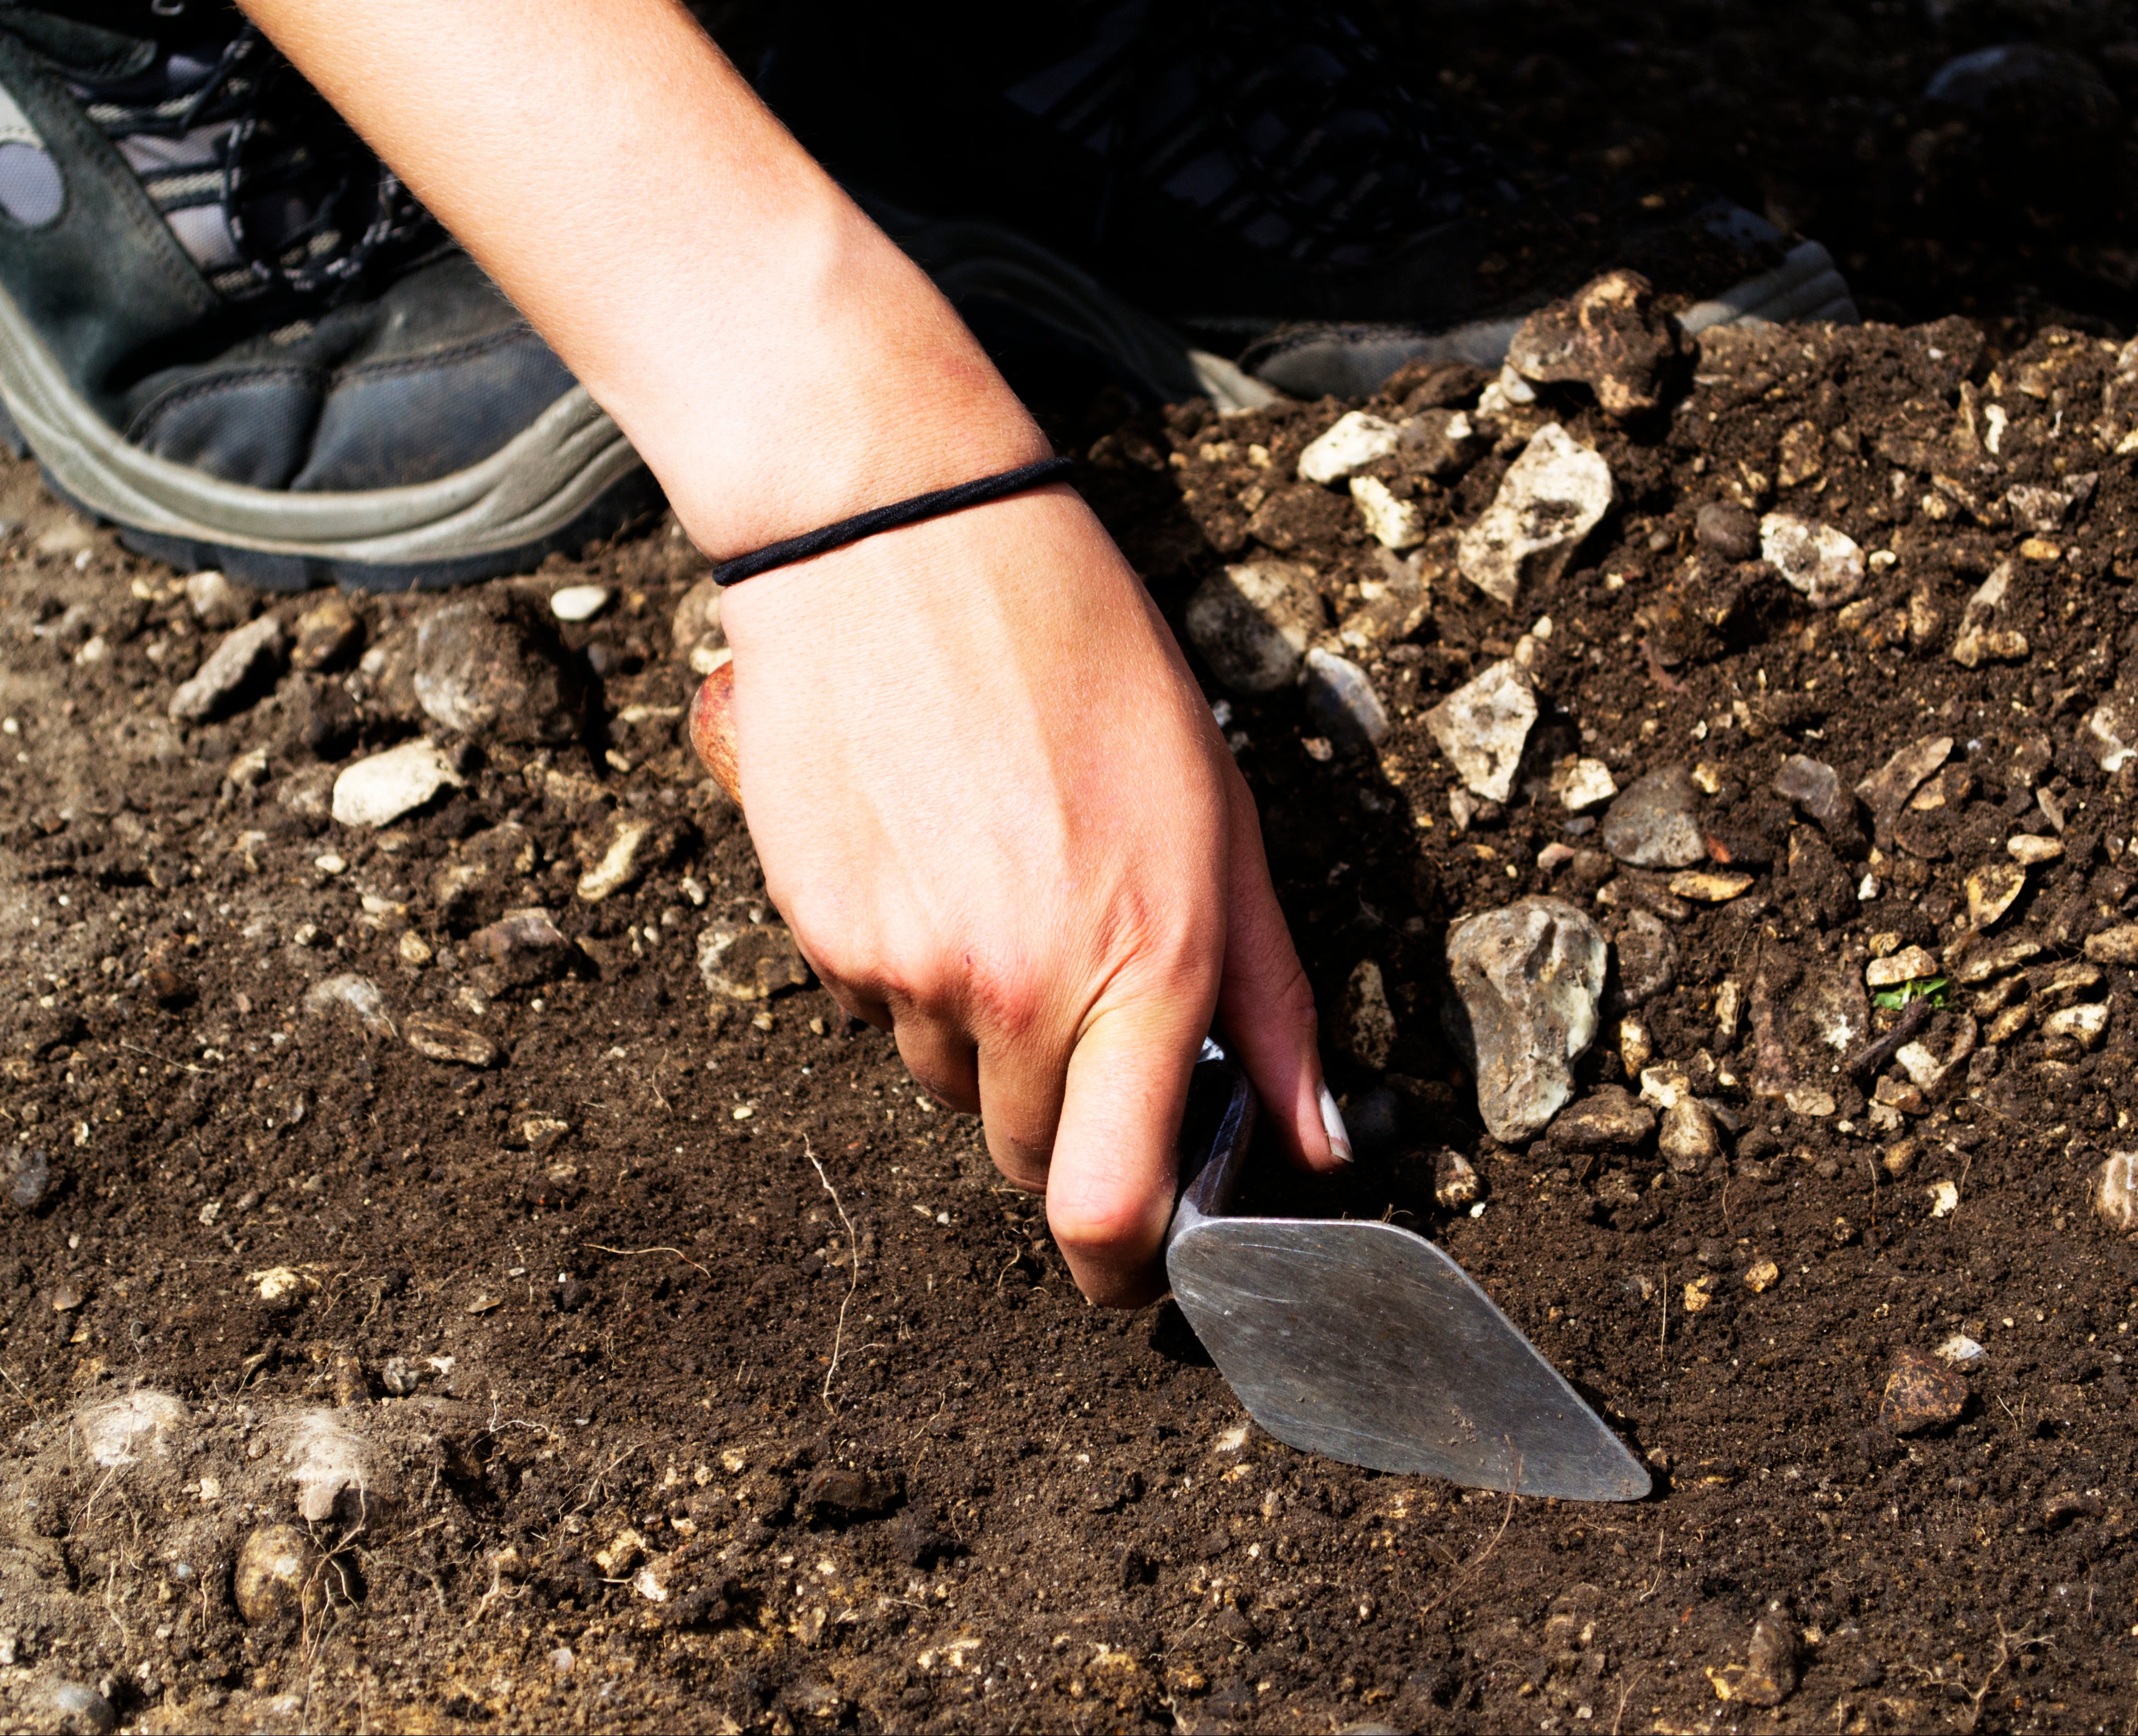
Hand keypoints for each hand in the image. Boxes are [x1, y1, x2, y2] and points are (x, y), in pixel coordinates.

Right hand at [719, 483, 1347, 1304]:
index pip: (1112, 1203)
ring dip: (977, 1026)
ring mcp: (908, 965)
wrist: (899, 538)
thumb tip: (1316, 1142)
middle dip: (1061, 1114)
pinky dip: (900, 964)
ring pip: (944, 1077)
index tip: (1127, 1272)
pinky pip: (867, 1006)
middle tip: (1072, 989)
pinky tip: (923, 853)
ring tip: (994, 880)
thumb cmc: (1084, 655)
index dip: (1119, 1271)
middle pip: (1026, 1155)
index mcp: (1145, 960)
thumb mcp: (1222, 815)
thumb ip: (1272, 996)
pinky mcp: (821, 929)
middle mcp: (1021, 986)